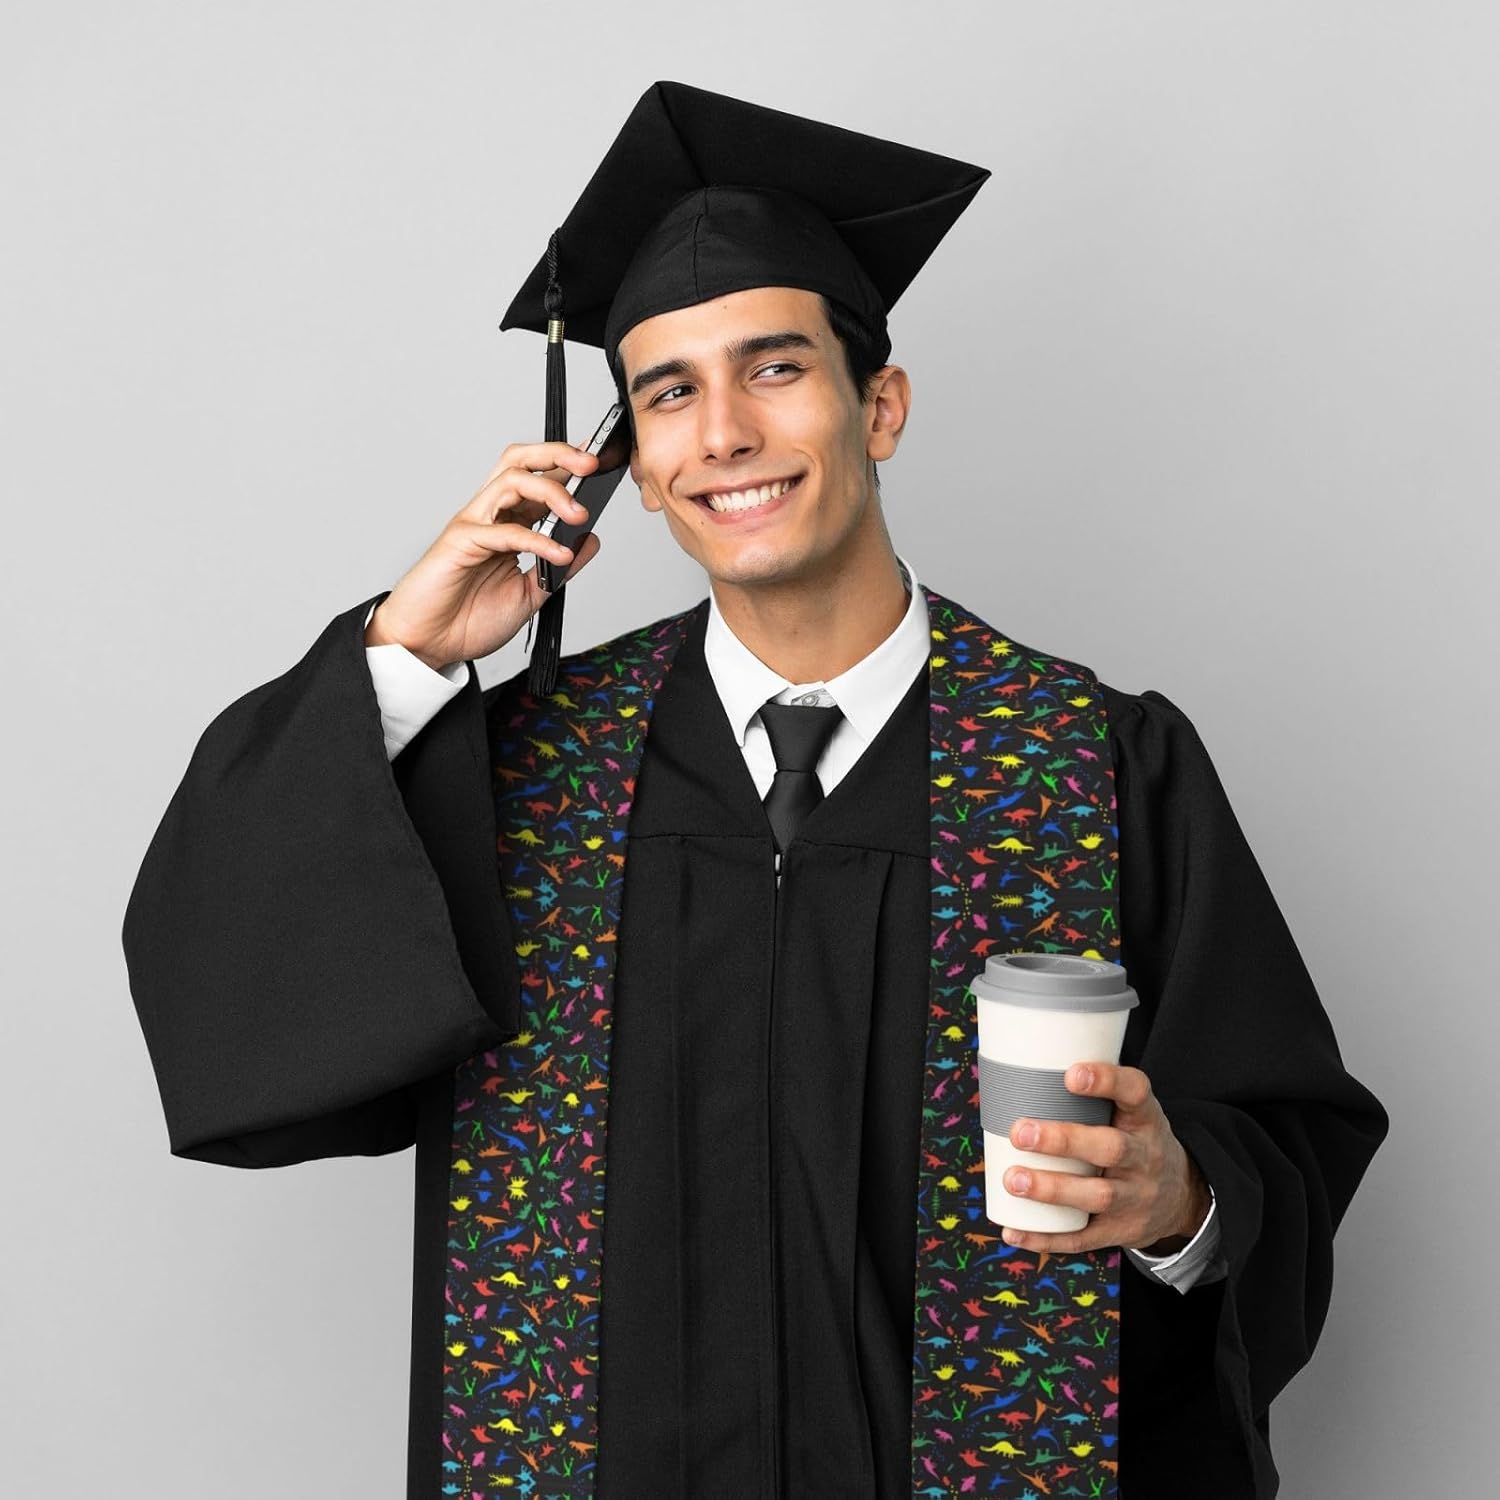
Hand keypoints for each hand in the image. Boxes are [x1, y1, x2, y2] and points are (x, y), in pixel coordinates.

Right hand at [364, 441, 603, 670]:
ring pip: (511, 480)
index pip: (537, 478)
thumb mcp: (531, 592)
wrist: (429, 644)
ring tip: (579, 514)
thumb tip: (590, 539)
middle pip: (520, 461)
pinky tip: (559, 555)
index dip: (567, 465)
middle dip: (557, 454)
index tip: (600, 462)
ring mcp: (473, 523)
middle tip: (591, 463)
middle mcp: (489, 514)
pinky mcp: (460, 541)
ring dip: (551, 491)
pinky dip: (536, 540)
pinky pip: (503, 531)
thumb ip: (560, 567)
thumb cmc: (469, 618)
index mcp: (507, 521)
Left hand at [997, 1062, 1211, 1255]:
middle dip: (1063, 1141)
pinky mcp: (1121, 1231)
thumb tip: (1019, 1070)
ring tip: (1013, 1179)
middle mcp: (1145, 1157)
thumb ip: (1093, 1095)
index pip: (1135, 1093)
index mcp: (1146, 1120)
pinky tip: (1013, 1231)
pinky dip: (1045, 1238)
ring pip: (1096, 1196)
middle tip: (1020, 1133)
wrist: (1181, 1197)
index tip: (1070, 1075)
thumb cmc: (1135, 1140)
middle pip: (1110, 1148)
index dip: (1106, 1082)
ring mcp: (1135, 1197)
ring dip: (1052, 1189)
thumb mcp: (1131, 1112)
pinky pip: (1083, 1238)